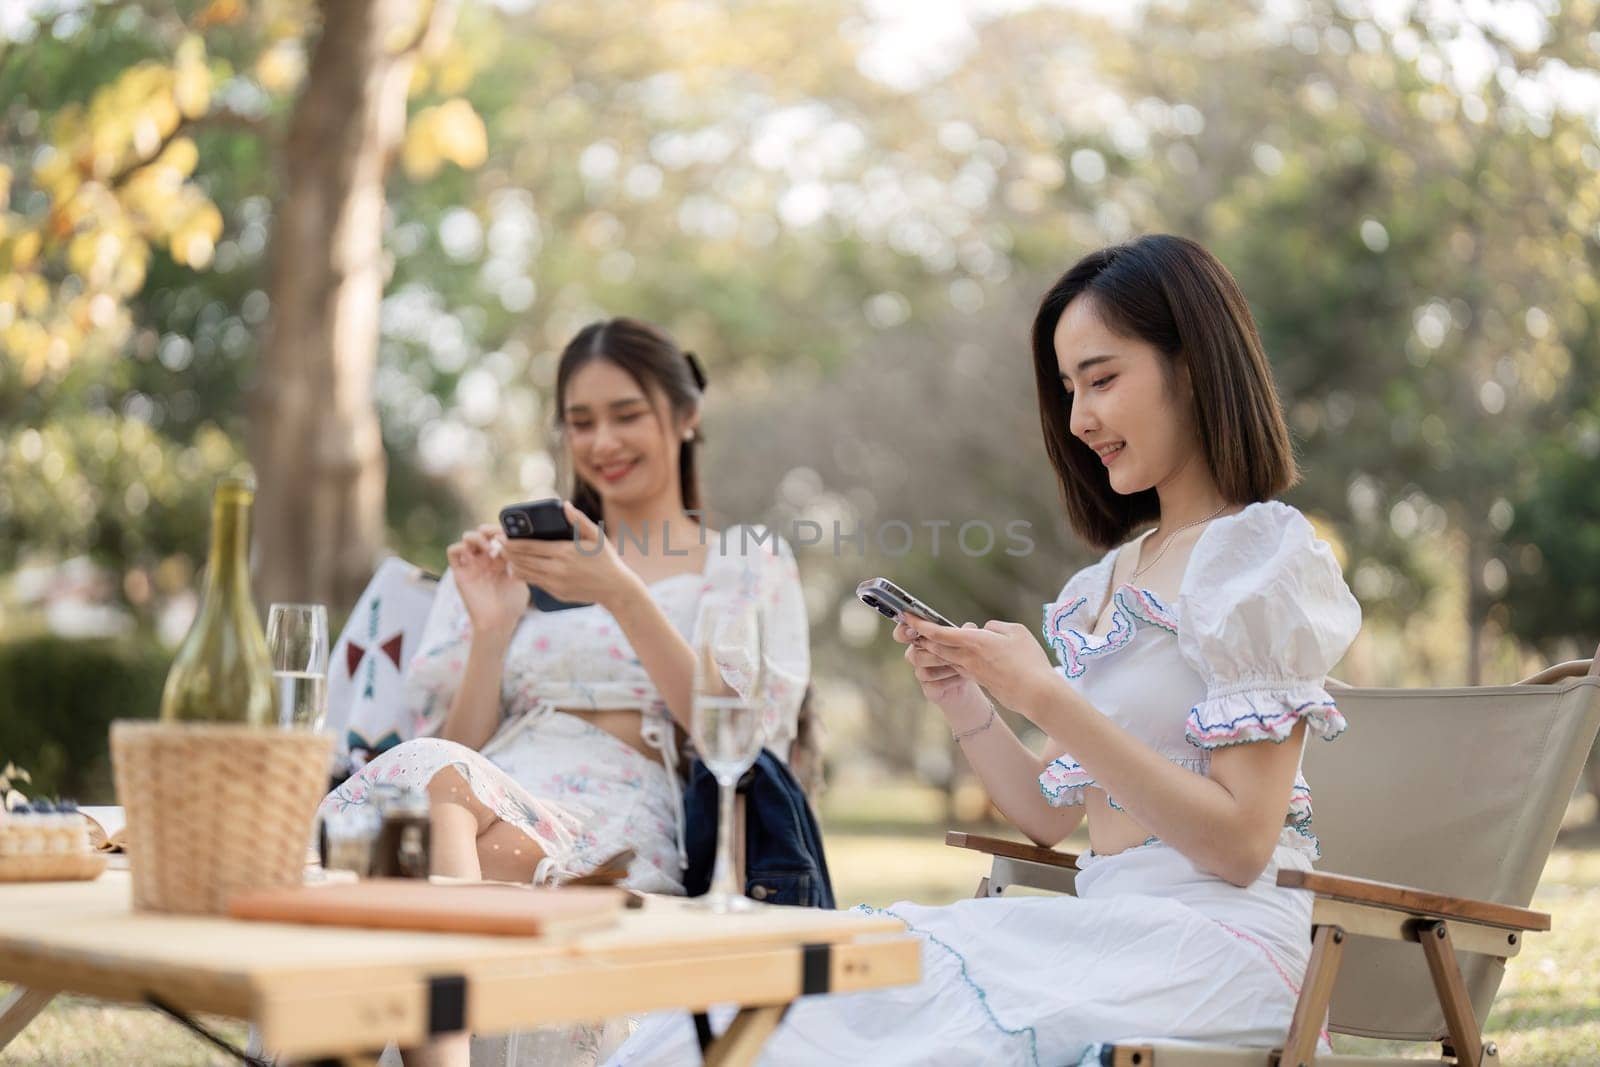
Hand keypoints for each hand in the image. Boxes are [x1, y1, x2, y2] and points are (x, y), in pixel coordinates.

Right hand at [446, 524, 528, 636]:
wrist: (498, 622)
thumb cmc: (512, 604)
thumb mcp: (522, 578)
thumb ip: (520, 561)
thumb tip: (520, 543)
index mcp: (501, 557)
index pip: (498, 534)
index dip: (503, 531)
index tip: (512, 535)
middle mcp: (485, 558)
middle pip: (483, 532)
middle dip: (490, 529)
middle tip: (498, 537)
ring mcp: (472, 564)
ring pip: (467, 537)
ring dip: (477, 537)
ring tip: (488, 548)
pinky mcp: (460, 572)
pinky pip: (452, 551)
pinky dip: (460, 547)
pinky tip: (474, 555)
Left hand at [499, 503, 640, 610]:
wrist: (615, 589)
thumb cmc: (606, 559)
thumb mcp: (596, 537)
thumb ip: (579, 520)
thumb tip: (564, 505)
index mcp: (564, 552)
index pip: (530, 547)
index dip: (512, 542)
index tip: (500, 537)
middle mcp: (557, 569)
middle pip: (523, 560)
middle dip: (507, 552)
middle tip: (496, 545)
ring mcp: (556, 583)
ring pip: (526, 573)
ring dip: (512, 564)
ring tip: (505, 557)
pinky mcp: (556, 593)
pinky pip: (535, 583)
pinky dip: (524, 575)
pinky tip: (519, 568)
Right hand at [893, 616, 988, 718]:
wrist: (971, 679)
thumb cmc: (963, 653)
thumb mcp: (966, 640)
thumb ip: (965, 631)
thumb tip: (969, 626)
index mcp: (921, 639)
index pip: (902, 633)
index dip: (903, 632)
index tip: (913, 630)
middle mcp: (917, 656)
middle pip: (912, 656)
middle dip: (933, 654)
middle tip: (950, 652)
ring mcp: (922, 674)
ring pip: (923, 672)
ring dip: (944, 668)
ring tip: (961, 665)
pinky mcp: (930, 690)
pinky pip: (934, 686)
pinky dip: (950, 680)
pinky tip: (962, 677)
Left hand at [901, 616, 1058, 719]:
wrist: (1035, 694)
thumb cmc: (1029, 661)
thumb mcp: (1016, 632)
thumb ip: (996, 627)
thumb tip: (984, 630)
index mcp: (974, 642)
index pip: (939, 633)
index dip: (921, 625)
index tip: (907, 617)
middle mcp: (967, 657)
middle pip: (935, 647)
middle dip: (920, 638)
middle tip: (908, 628)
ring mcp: (971, 671)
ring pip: (944, 659)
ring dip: (931, 650)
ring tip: (923, 640)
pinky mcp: (978, 680)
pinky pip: (956, 667)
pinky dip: (948, 659)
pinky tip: (950, 655)